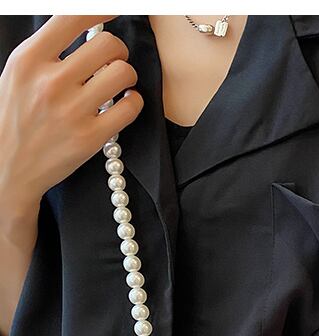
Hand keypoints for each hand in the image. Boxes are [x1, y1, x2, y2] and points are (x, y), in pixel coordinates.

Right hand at [0, 15, 141, 204]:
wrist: (7, 166)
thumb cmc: (15, 116)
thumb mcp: (19, 73)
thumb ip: (47, 50)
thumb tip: (83, 25)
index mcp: (28, 59)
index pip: (73, 17)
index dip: (102, 10)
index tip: (116, 10)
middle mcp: (51, 81)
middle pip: (109, 45)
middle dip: (118, 51)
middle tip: (113, 62)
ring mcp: (72, 111)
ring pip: (124, 73)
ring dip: (127, 76)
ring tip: (118, 84)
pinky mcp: (91, 138)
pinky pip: (131, 107)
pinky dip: (134, 102)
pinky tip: (124, 104)